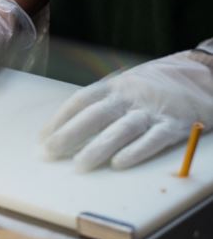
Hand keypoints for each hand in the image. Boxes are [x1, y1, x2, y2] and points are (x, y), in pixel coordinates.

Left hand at [40, 49, 212, 170]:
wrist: (203, 72)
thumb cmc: (156, 84)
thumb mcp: (126, 85)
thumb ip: (103, 103)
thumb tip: (68, 128)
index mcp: (114, 86)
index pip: (79, 102)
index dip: (58, 120)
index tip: (42, 139)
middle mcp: (130, 96)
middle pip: (94, 115)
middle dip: (69, 135)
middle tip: (50, 154)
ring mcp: (152, 109)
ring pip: (121, 129)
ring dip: (98, 147)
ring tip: (79, 165)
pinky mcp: (175, 124)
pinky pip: (154, 138)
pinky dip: (136, 151)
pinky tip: (119, 164)